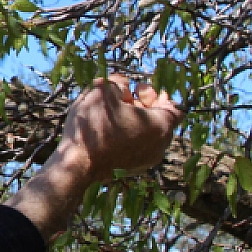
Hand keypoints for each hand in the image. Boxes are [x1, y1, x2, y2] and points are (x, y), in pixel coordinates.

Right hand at [56, 75, 182, 183]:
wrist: (77, 165)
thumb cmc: (95, 125)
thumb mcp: (104, 89)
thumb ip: (119, 81)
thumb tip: (123, 86)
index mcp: (161, 125)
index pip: (175, 108)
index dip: (158, 94)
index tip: (139, 88)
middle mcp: (160, 146)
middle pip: (160, 120)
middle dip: (144, 105)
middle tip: (125, 97)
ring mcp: (147, 161)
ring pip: (148, 134)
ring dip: (134, 120)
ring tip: (113, 112)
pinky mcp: (132, 170)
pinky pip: (137, 147)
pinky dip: (128, 135)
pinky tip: (109, 129)